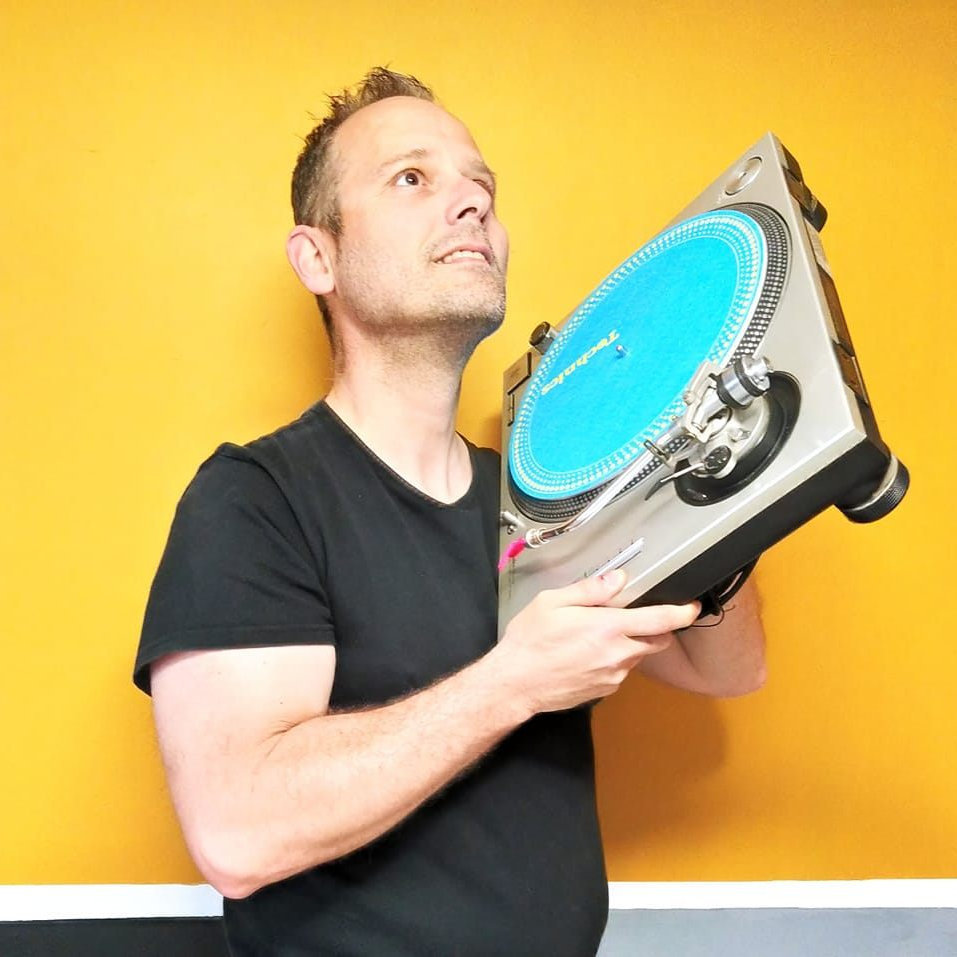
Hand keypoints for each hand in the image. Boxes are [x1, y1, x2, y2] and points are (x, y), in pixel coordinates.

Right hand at [492, 569, 699, 714]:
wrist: (515, 684)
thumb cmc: (530, 641)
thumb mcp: (552, 602)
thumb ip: (590, 590)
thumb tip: (618, 579)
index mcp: (607, 628)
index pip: (659, 620)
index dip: (682, 613)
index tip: (692, 607)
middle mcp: (617, 654)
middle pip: (657, 640)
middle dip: (655, 628)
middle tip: (634, 617)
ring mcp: (613, 676)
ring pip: (637, 655)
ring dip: (630, 643)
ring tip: (597, 635)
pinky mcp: (605, 690)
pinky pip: (620, 671)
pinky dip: (614, 660)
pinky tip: (587, 654)